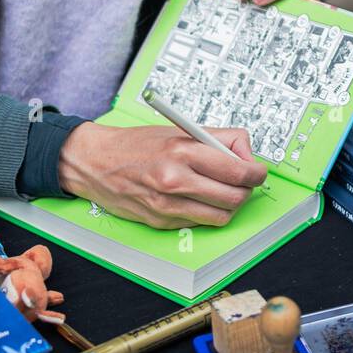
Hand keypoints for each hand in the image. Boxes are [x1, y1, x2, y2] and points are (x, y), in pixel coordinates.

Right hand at [57, 122, 266, 228]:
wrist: (94, 162)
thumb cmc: (136, 144)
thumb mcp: (178, 130)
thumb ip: (216, 139)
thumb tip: (246, 153)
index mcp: (182, 151)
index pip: (237, 170)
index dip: (256, 173)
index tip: (258, 170)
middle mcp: (175, 180)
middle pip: (234, 197)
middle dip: (246, 190)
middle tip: (243, 181)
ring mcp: (167, 205)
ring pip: (221, 216)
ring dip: (229, 205)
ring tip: (222, 190)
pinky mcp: (161, 222)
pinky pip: (199, 222)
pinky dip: (205, 212)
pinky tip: (197, 198)